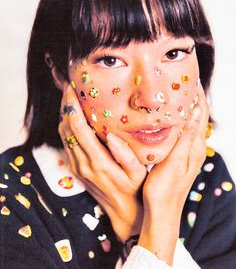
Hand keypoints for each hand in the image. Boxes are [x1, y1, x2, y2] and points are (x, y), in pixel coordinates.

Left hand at [58, 84, 146, 241]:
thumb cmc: (134, 190)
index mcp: (98, 161)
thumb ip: (126, 155)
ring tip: (68, 97)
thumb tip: (112, 136)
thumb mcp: (138, 173)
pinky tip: (71, 116)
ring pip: (63, 135)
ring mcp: (77, 167)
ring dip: (63, 115)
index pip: (78, 129)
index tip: (72, 89)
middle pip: (66, 129)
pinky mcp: (76, 169)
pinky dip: (65, 127)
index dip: (72, 108)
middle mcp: (83, 163)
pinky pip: (66, 143)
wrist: (124, 213)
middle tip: (68, 87)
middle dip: (65, 106)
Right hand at [139, 84, 208, 264]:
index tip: (191, 77)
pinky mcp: (181, 155)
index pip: (200, 113)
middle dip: (193, 96)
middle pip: (198, 115)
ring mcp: (189, 152)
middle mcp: (195, 147)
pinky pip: (185, 130)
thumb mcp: (173, 163)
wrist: (162, 213)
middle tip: (182, 79)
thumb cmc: (164, 190)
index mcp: (194, 147)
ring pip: (191, 122)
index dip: (198, 94)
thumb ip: (184, 138)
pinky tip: (171, 115)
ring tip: (177, 92)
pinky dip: (181, 117)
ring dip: (188, 106)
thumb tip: (194, 112)